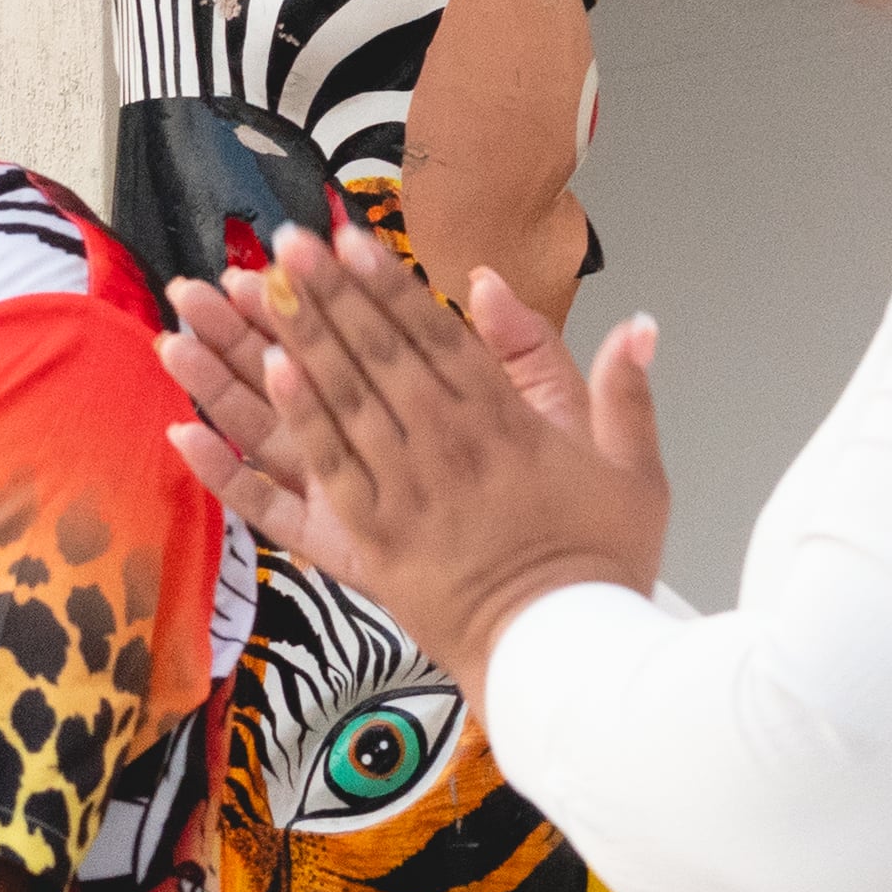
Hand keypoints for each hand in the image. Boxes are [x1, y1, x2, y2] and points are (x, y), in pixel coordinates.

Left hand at [157, 227, 667, 694]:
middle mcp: (448, 444)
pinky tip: (266, 375)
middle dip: (330, 292)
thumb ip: (625, 391)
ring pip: (342, 398)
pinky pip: (324, 468)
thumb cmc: (599, 565)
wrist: (566, 654)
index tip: (351, 237)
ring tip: (255, 288)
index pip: (437, 335)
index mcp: (507, 421)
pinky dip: (295, 419)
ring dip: (297, 339)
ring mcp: (406, 489)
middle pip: (378, 353)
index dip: (389, 283)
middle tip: (287, 240)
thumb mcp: (635, 471)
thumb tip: (636, 325)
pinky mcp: (373, 539)